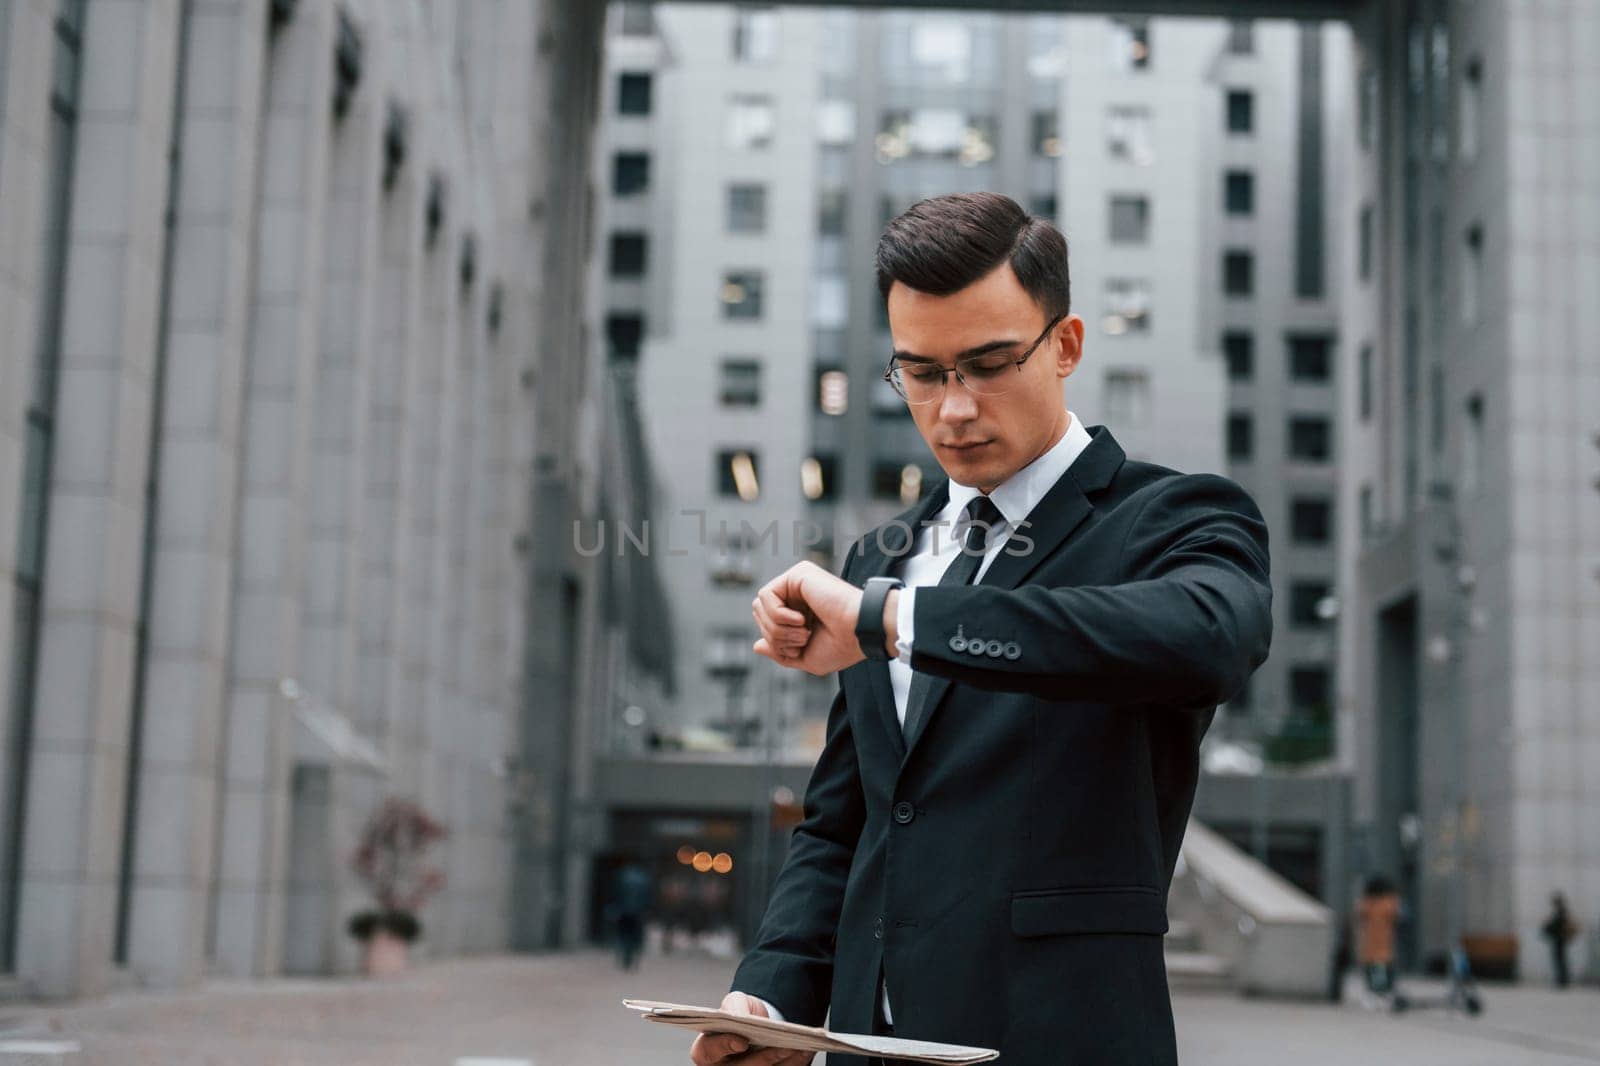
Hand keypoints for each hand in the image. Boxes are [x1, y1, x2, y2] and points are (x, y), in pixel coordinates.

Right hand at [688, 991, 814, 1064]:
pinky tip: (805, 1052)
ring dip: (782, 1062)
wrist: (757, 1024)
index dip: (724, 1046)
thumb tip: (739, 1017)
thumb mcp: (735, 1002)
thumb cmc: (740, 1013)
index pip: (709, 1051)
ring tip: (800, 1048)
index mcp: (705, 1050)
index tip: (742, 1042)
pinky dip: (792, 1064)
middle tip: (782, 1047)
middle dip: (764, 1058)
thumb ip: (734, 1007)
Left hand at [751, 561, 866, 675]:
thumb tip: (756, 645)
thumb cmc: (841, 646)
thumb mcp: (805, 658)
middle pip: (759, 614)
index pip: (766, 624)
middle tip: (803, 639)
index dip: (775, 643)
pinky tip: (801, 619)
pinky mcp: (798, 573)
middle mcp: (797, 594)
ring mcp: (797, 582)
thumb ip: (779, 652)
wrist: (859, 633)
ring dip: (778, 628)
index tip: (801, 648)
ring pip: (759, 606)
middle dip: (775, 636)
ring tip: (804, 631)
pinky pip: (765, 595)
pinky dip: (778, 615)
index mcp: (799, 611)